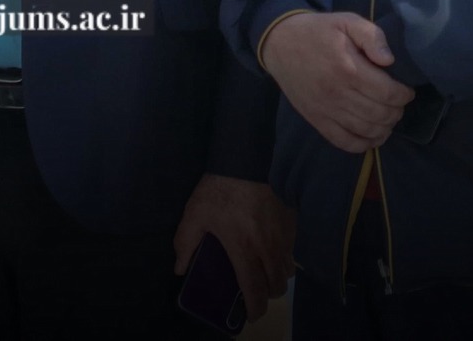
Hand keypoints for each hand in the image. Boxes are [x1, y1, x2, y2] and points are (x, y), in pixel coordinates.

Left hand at [173, 174, 294, 319]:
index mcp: (243, 250)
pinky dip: (284, 257)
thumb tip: (180, 269)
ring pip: (287, 269)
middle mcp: (268, 248)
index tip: (249, 315)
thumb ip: (185, 244)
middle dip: (267, 295)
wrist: (247, 158)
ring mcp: (283, 235)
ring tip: (265, 272)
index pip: (255, 290)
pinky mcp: (291, 221)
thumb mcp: (194, 215)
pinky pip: (292, 249)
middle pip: (277, 285)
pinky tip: (272, 249)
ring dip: (278, 277)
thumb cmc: (219, 189)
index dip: (254, 308)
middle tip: (255, 292)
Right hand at [261, 11, 415, 154]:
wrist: (280, 44)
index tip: (407, 91)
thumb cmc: (319, 31)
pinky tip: (374, 135)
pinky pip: (344, 142)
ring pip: (366, 130)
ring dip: (385, 128)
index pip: (387, 93)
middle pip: (379, 114)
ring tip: (389, 117)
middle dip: (397, 111)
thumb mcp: (347, 21)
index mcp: (348, 68)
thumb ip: (372, 36)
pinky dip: (364, 144)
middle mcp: (338, 94)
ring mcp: (326, 110)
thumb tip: (389, 60)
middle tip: (399, 103)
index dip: (404, 95)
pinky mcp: (316, 120)